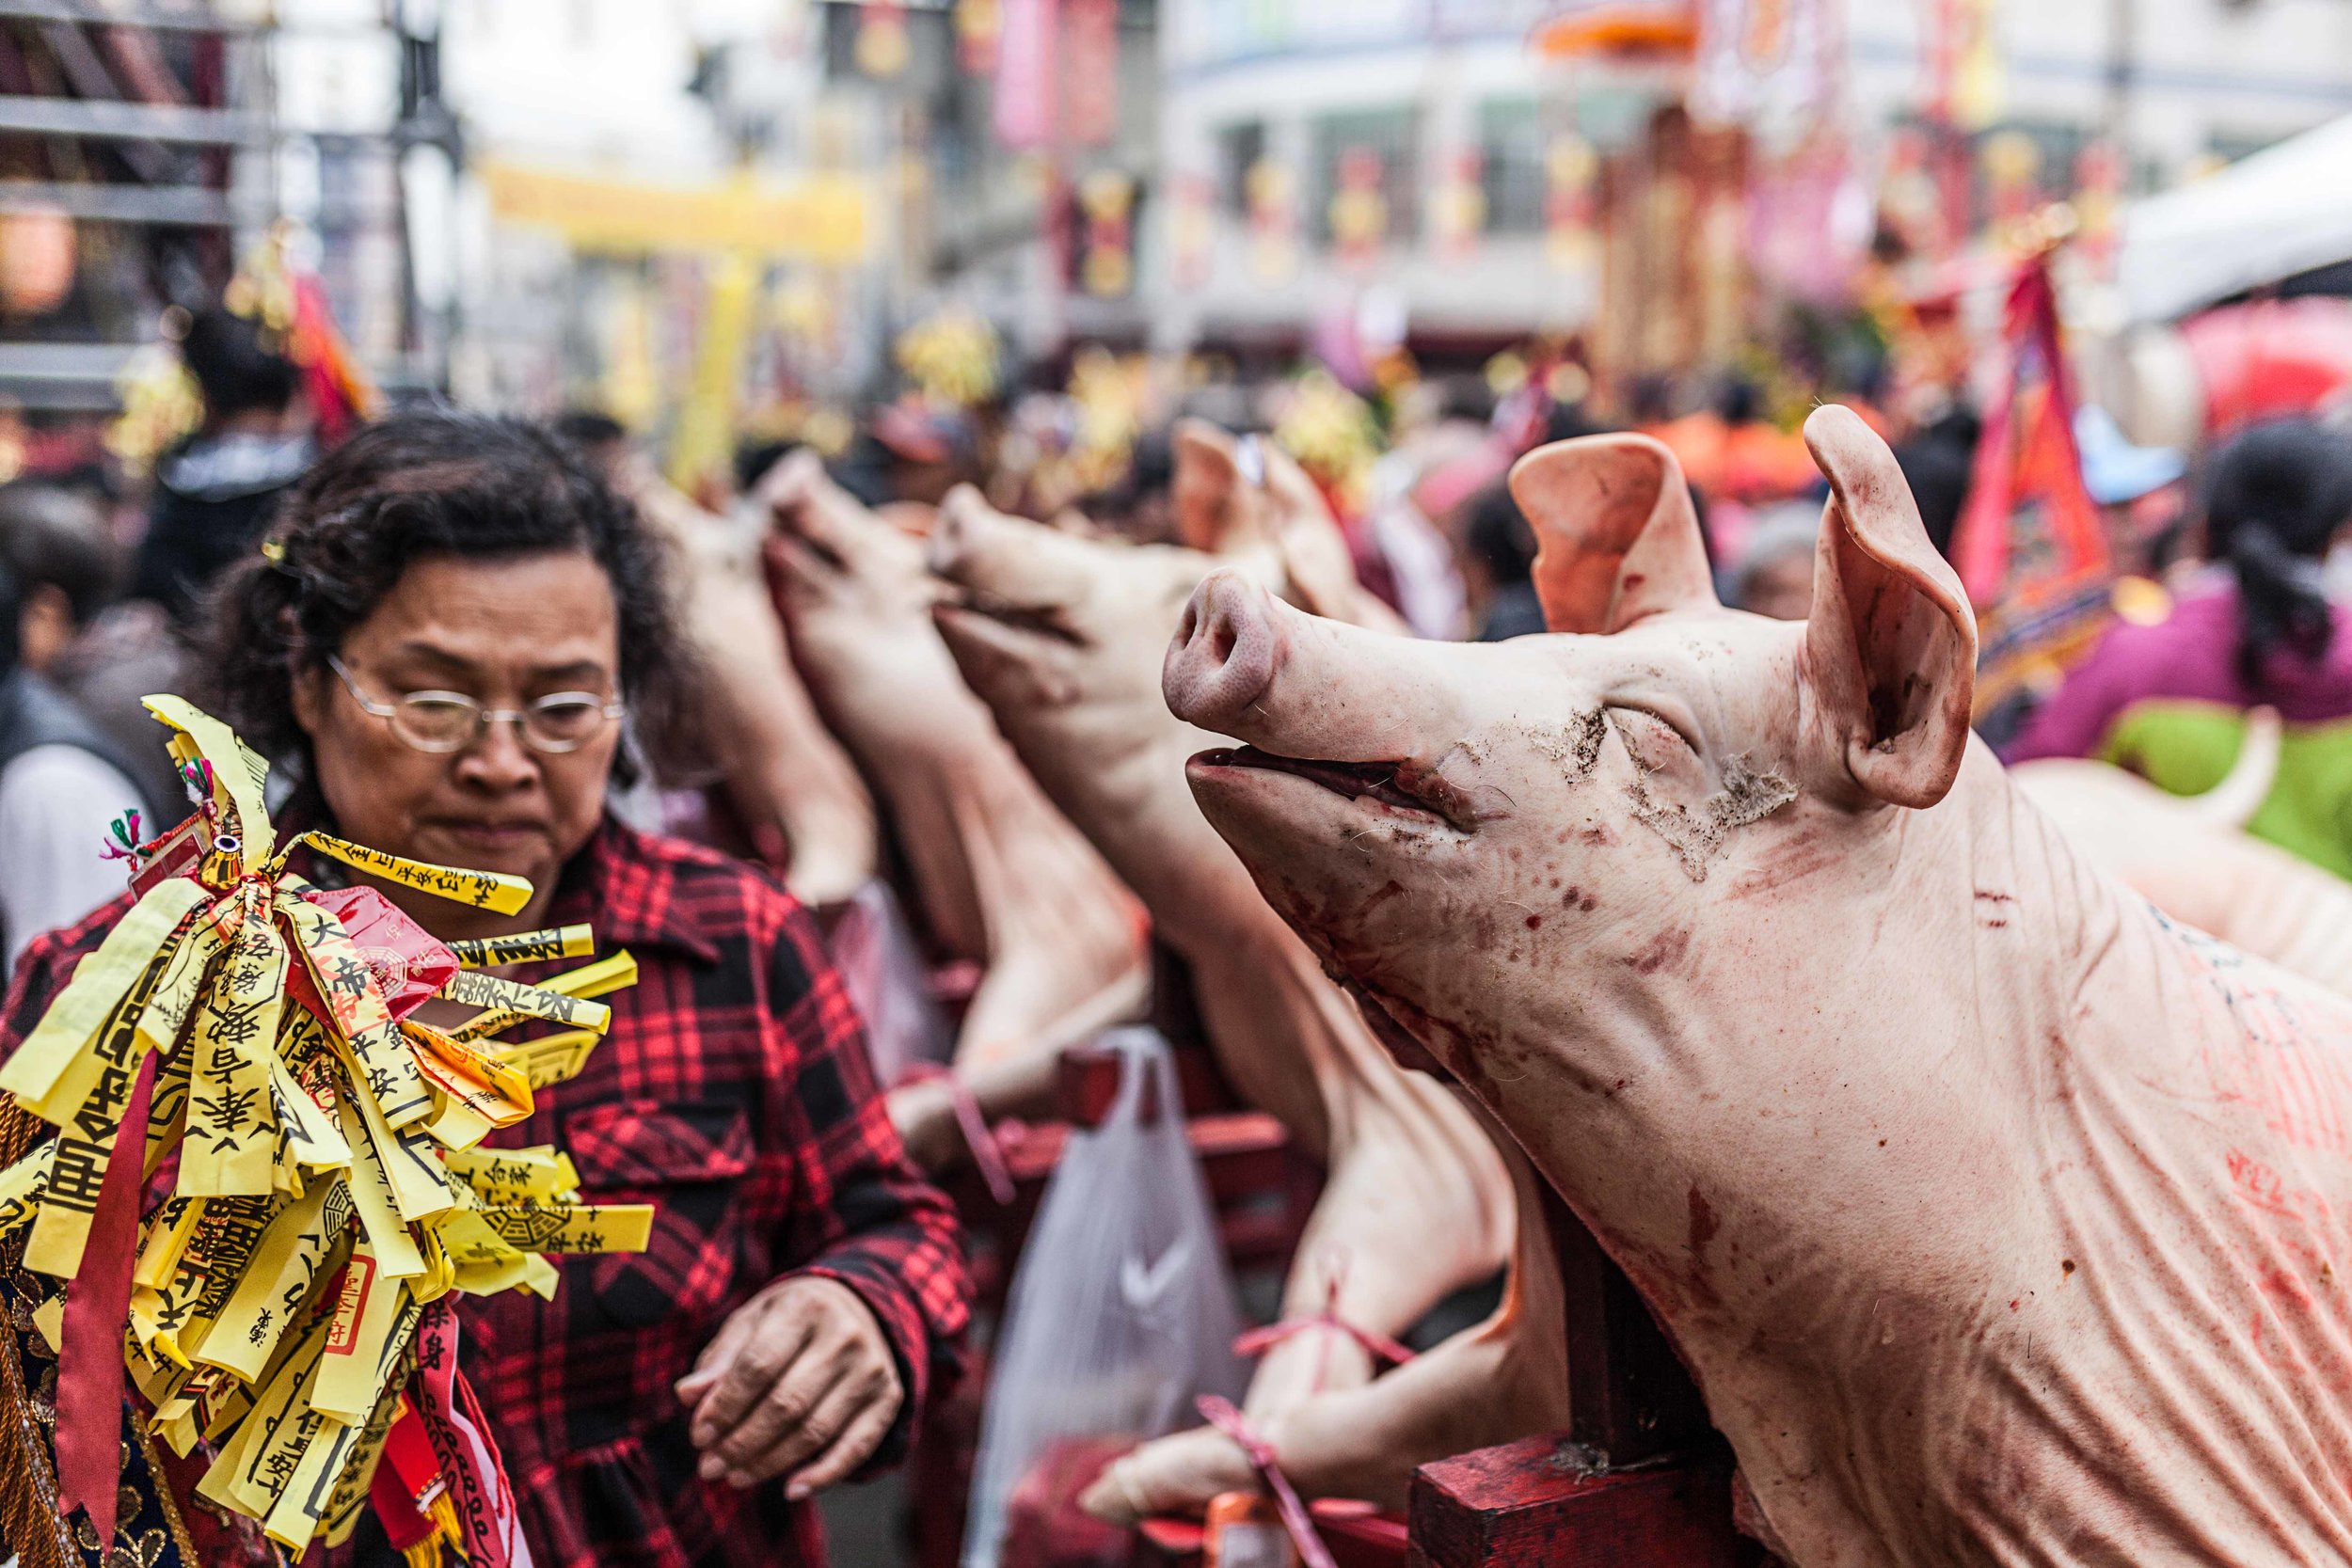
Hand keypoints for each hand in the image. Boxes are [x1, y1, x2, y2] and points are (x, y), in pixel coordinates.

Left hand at [675, 1276, 903, 1498]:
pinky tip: (791, 1489)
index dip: (724, 1406)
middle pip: (786, 1404)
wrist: (860, 1307)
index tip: (698, 1434)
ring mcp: (872, 1368)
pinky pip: (857, 1447)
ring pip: (815, 1431)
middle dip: (741, 1443)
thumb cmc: (791, 1320)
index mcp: (805, 1306)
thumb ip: (721, 1358)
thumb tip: (688, 1395)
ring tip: (735, 1477)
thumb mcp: (753, 1321)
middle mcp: (845, 1335)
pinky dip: (824, 1474)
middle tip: (710, 1466)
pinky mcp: (889, 1397)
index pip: (757, 1365)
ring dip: (770, 1463)